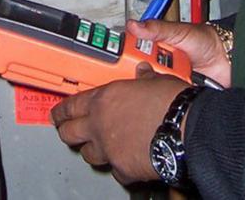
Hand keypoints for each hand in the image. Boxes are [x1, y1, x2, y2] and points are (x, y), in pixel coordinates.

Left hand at [51, 64, 189, 185]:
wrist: (187, 129)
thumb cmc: (173, 103)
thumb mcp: (157, 81)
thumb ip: (144, 79)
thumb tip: (143, 72)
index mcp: (105, 99)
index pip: (71, 106)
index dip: (61, 111)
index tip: (56, 114)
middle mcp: (100, 124)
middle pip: (69, 132)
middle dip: (67, 132)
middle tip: (70, 131)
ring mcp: (109, 148)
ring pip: (87, 154)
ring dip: (93, 151)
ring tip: (102, 147)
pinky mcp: (121, 169)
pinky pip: (115, 172)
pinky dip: (120, 168)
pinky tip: (129, 162)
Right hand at [127, 20, 231, 87]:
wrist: (231, 61)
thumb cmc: (208, 42)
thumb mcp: (181, 32)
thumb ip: (158, 29)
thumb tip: (134, 24)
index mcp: (156, 46)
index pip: (130, 52)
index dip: (120, 58)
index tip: (111, 62)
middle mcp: (159, 63)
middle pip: (136, 72)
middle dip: (137, 75)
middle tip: (144, 72)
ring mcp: (167, 78)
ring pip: (149, 86)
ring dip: (152, 87)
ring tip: (163, 81)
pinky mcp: (175, 92)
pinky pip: (163, 97)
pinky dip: (164, 97)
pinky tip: (165, 94)